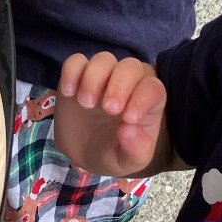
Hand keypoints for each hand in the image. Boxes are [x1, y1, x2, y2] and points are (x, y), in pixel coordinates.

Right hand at [54, 52, 166, 176]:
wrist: (84, 153)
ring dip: (94, 78)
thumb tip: (128, 129)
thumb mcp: (128, 161)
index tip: (128, 119)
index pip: (153, 87)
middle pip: (130, 66)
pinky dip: (71, 72)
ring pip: (104, 59)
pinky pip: (76, 61)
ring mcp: (102, 77)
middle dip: (120, 84)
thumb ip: (135, 149)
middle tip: (107, 109)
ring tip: (85, 104)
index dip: (142, 98)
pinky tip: (68, 93)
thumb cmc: (114, 154)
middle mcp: (128, 83)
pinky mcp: (78, 75)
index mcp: (148, 102)